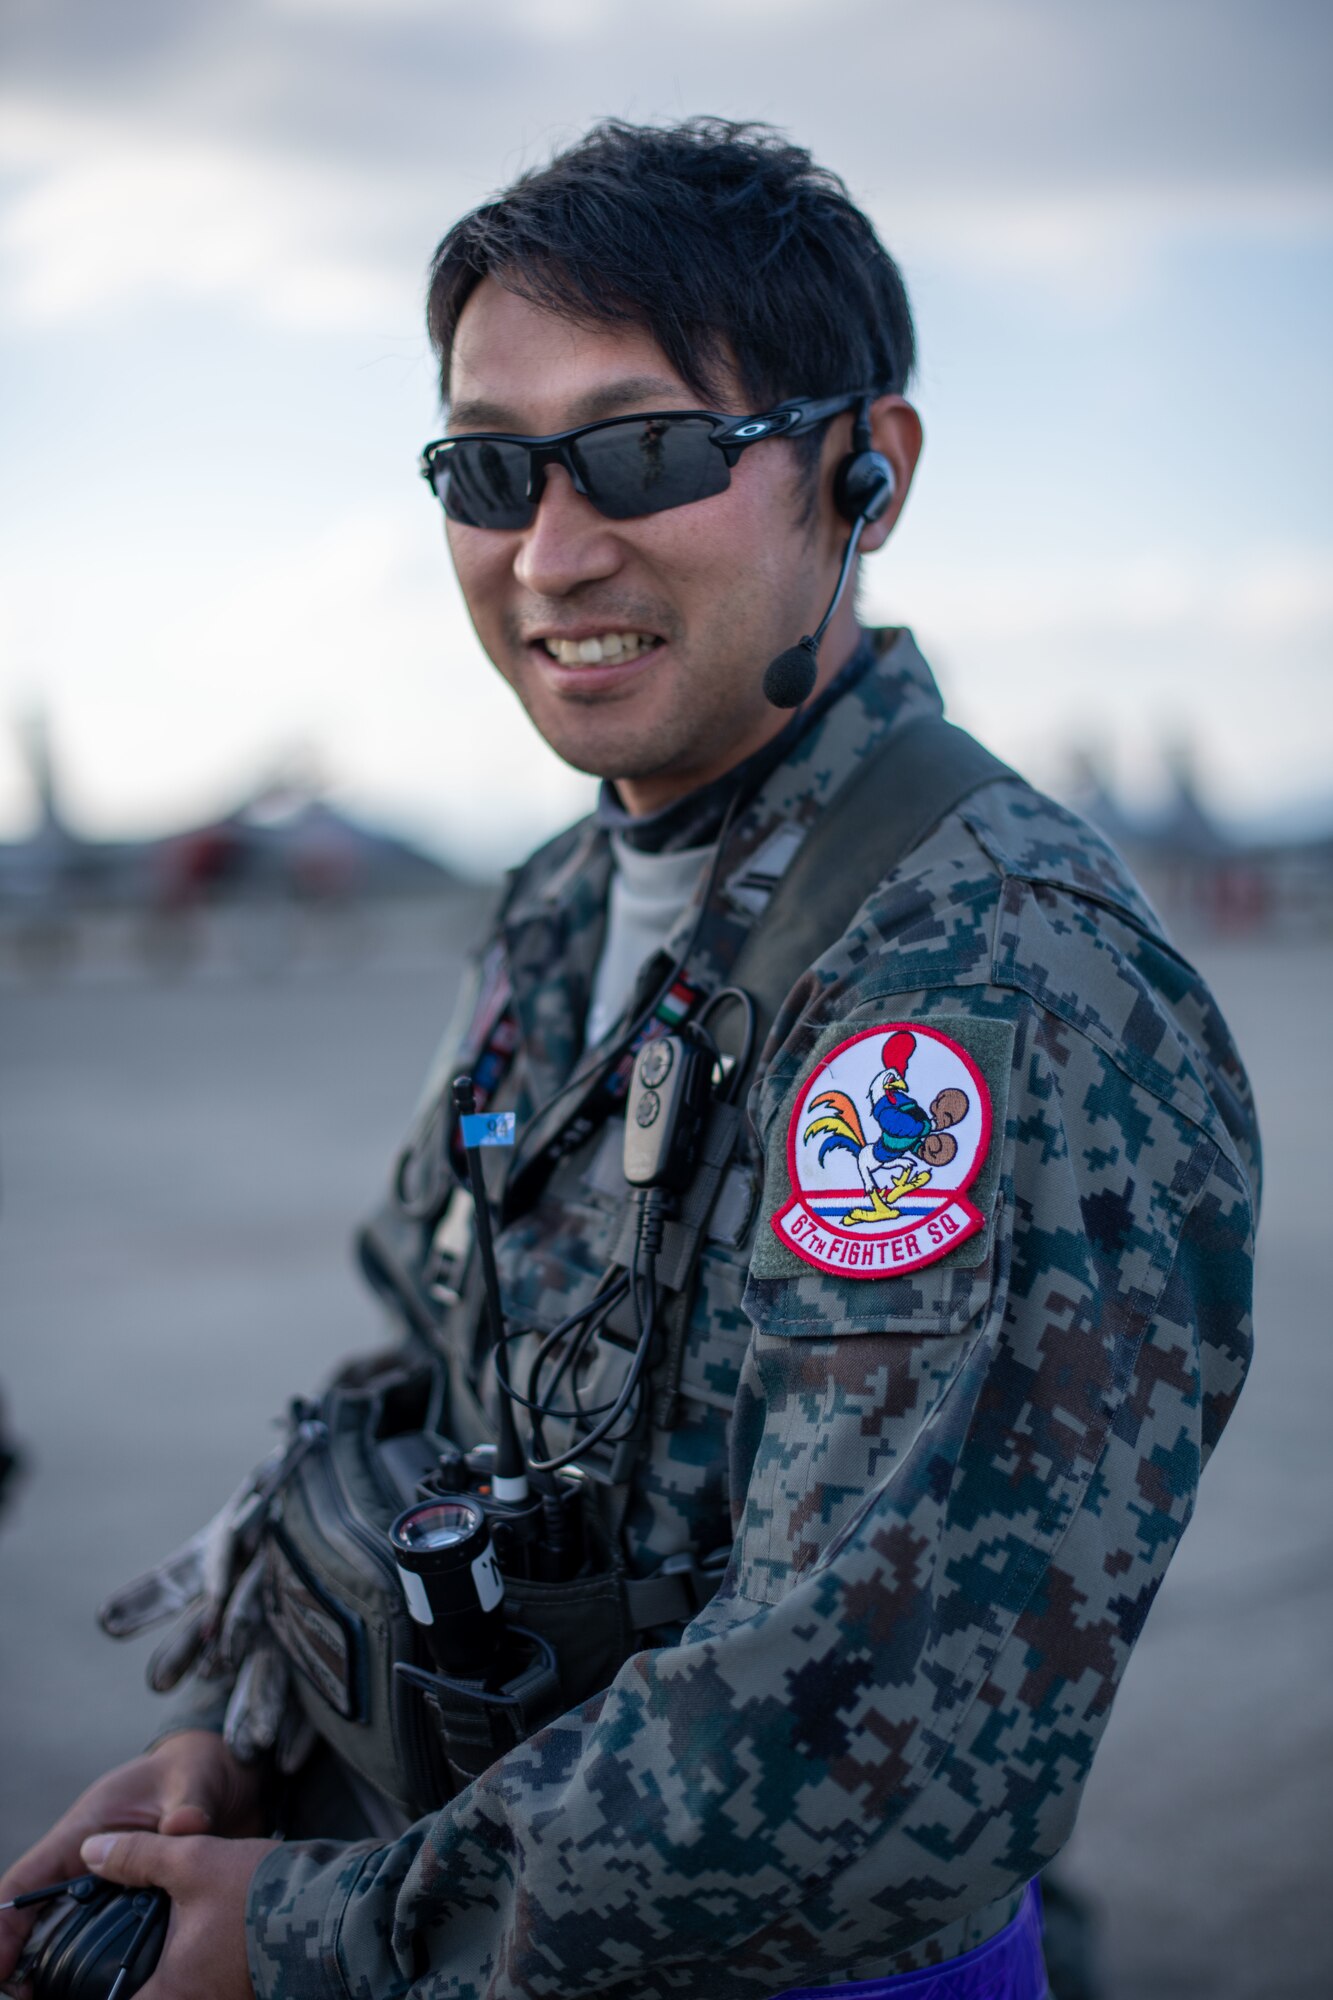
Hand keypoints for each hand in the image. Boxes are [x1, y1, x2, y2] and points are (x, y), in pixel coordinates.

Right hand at [0, 1733, 264, 1983]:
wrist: (222, 1771)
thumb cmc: (197, 1767)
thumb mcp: (194, 1780)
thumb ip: (188, 1806)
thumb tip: (184, 1827)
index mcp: (86, 1827)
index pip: (28, 1879)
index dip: (4, 1921)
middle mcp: (87, 1857)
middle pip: (37, 1913)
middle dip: (22, 1955)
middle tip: (25, 1996)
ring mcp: (108, 1878)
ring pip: (65, 1928)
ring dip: (54, 1961)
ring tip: (51, 1996)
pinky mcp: (132, 1893)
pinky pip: (103, 1930)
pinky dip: (94, 1956)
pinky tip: (102, 1985)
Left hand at [76, 1830, 278, 1999]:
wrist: (334, 1906)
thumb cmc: (262, 1891)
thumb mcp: (193, 1860)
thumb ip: (137, 1857)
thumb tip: (90, 1851)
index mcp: (170, 1995)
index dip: (86, 1995)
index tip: (65, 1980)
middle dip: (121, 1985)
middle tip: (102, 1968)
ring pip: (172, 1997)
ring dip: (154, 1981)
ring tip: (142, 1958)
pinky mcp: (243, 1997)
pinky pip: (199, 1993)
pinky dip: (182, 1980)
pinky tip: (182, 1951)